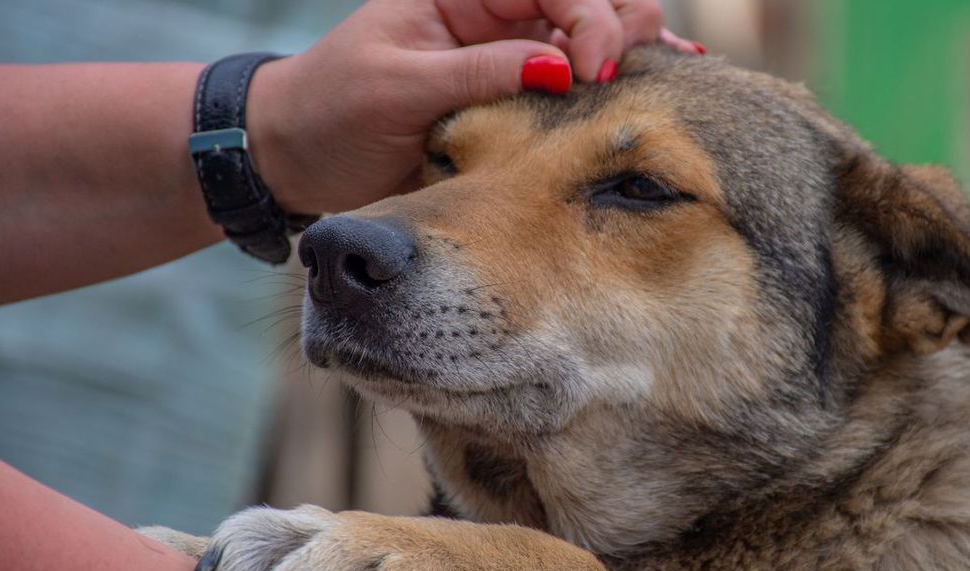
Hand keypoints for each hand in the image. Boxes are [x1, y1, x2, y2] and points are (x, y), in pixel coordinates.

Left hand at [247, 0, 698, 214]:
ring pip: (588, 37)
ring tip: (674, 71)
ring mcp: (506, 55)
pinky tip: (662, 82)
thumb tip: (563, 68)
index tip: (594, 67)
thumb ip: (480, 73)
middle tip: (630, 73)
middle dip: (617, 25)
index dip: (585, 14)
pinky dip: (615, 81)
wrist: (295, 156)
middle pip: (582, 0)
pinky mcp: (512, 100)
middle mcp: (491, 15)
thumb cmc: (331, 110)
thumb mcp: (397, 87)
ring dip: (629, 49)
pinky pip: (573, 82)